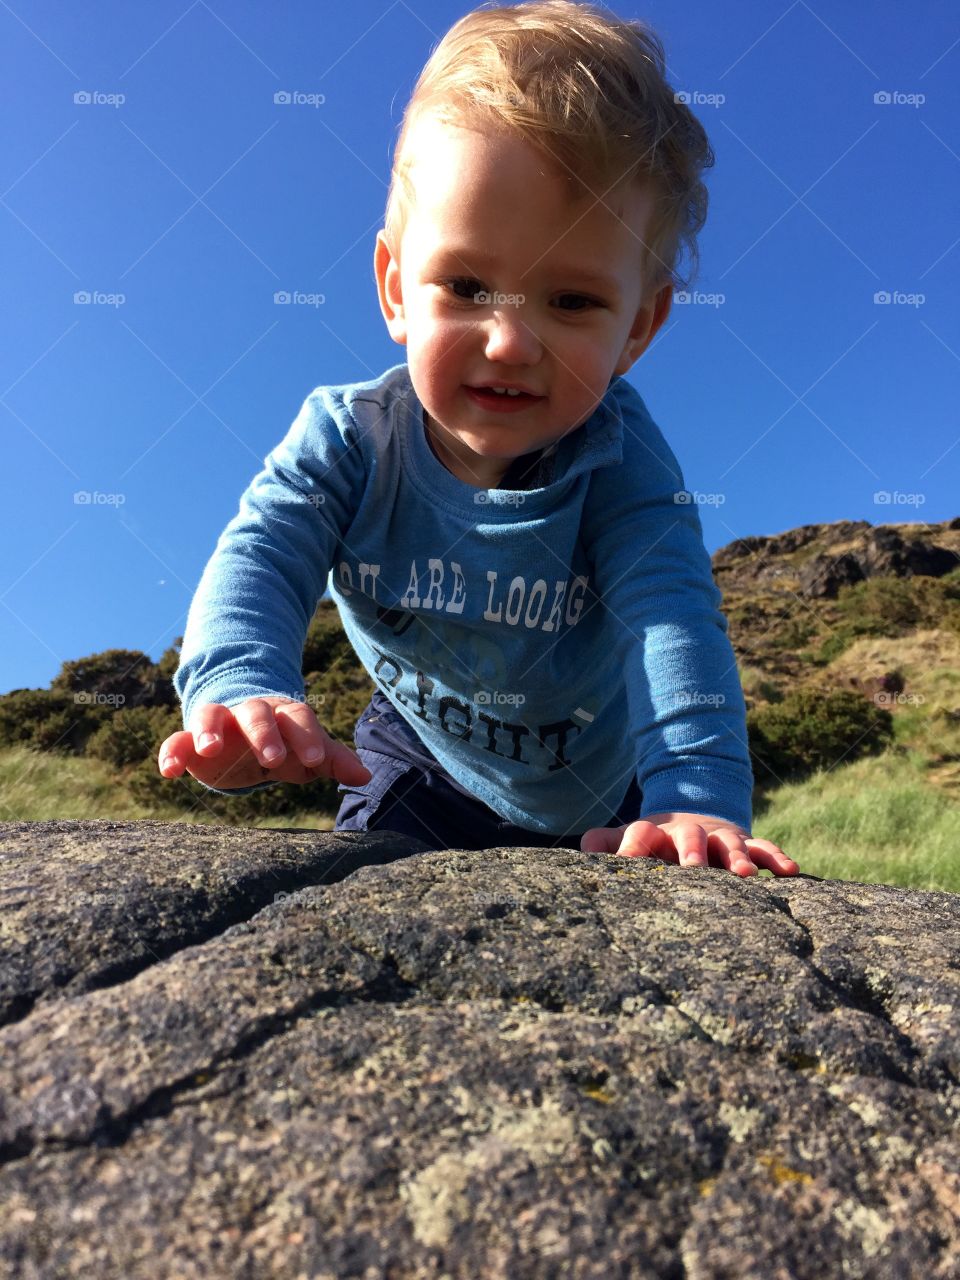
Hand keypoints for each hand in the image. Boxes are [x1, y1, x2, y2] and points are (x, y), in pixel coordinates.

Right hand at [157, 696, 371, 790]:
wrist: (246, 739)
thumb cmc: (286, 746)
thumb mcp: (308, 754)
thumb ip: (333, 760)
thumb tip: (365, 775)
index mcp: (284, 715)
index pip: (298, 718)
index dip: (307, 736)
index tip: (315, 760)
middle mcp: (251, 713)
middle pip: (256, 712)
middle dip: (264, 732)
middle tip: (271, 757)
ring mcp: (220, 724)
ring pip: (212, 714)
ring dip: (210, 728)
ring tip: (209, 748)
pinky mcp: (192, 741)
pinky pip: (177, 740)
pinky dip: (172, 751)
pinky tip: (169, 771)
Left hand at [580, 811, 798, 876]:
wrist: (691, 817)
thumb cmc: (654, 843)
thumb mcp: (627, 839)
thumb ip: (602, 843)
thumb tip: (582, 849)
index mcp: (656, 833)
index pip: (642, 833)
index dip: (634, 845)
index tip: (628, 859)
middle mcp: (689, 834)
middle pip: (690, 836)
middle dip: (692, 851)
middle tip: (693, 869)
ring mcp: (719, 838)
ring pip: (730, 844)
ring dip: (737, 857)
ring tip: (745, 875)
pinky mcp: (745, 844)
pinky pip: (764, 848)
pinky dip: (777, 857)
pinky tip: (791, 871)